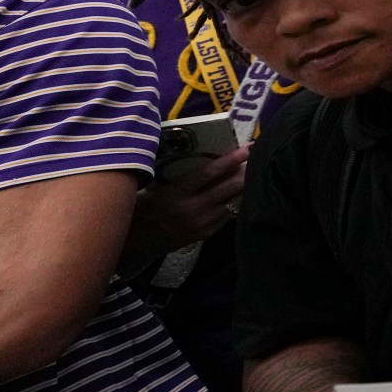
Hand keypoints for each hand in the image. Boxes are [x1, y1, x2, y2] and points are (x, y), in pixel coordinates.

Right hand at [136, 145, 250, 250]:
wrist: (134, 243)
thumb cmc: (141, 209)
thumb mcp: (154, 189)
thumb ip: (177, 177)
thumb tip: (201, 157)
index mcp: (176, 193)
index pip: (209, 173)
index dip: (231, 159)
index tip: (248, 147)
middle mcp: (192, 209)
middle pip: (229, 187)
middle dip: (246, 172)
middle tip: (257, 158)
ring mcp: (201, 223)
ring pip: (231, 201)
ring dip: (242, 187)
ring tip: (250, 174)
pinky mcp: (204, 234)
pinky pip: (226, 215)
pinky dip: (232, 203)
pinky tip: (235, 195)